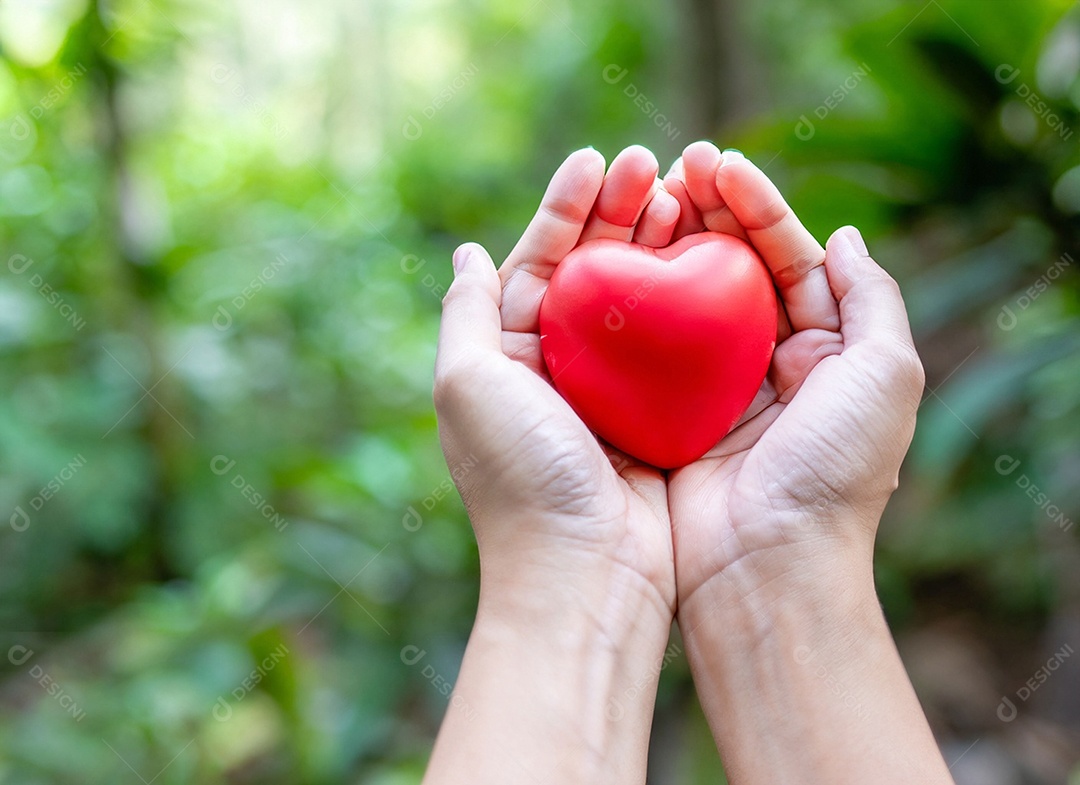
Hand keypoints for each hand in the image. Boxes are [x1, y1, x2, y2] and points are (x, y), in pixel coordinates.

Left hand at [434, 145, 679, 617]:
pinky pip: (676, 345)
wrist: (585, 572)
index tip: (597, 160)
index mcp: (507, 358)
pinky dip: (691, 301)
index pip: (536, 263)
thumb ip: (467, 315)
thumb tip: (467, 254)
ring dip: (657, 244)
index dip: (564, 209)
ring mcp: (610, 393)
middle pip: (590, 272)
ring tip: (683, 193)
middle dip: (616, 214)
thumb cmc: (521, 477)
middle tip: (652, 162)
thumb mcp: (468, 385)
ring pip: (637, 300)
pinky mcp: (657, 416)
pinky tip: (711, 260)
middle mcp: (556, 371)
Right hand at [662, 142, 925, 607]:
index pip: (788, 260)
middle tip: (673, 164)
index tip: (719, 165)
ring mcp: (710, 390)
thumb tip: (843, 236)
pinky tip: (611, 262)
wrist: (767, 566)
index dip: (757, 208)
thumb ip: (872, 298)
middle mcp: (766, 366)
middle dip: (707, 213)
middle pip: (733, 270)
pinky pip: (644, 347)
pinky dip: (631, 302)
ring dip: (666, 244)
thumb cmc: (832, 472)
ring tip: (642, 194)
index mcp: (823, 354)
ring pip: (684, 299)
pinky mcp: (662, 415)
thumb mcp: (886, 375)